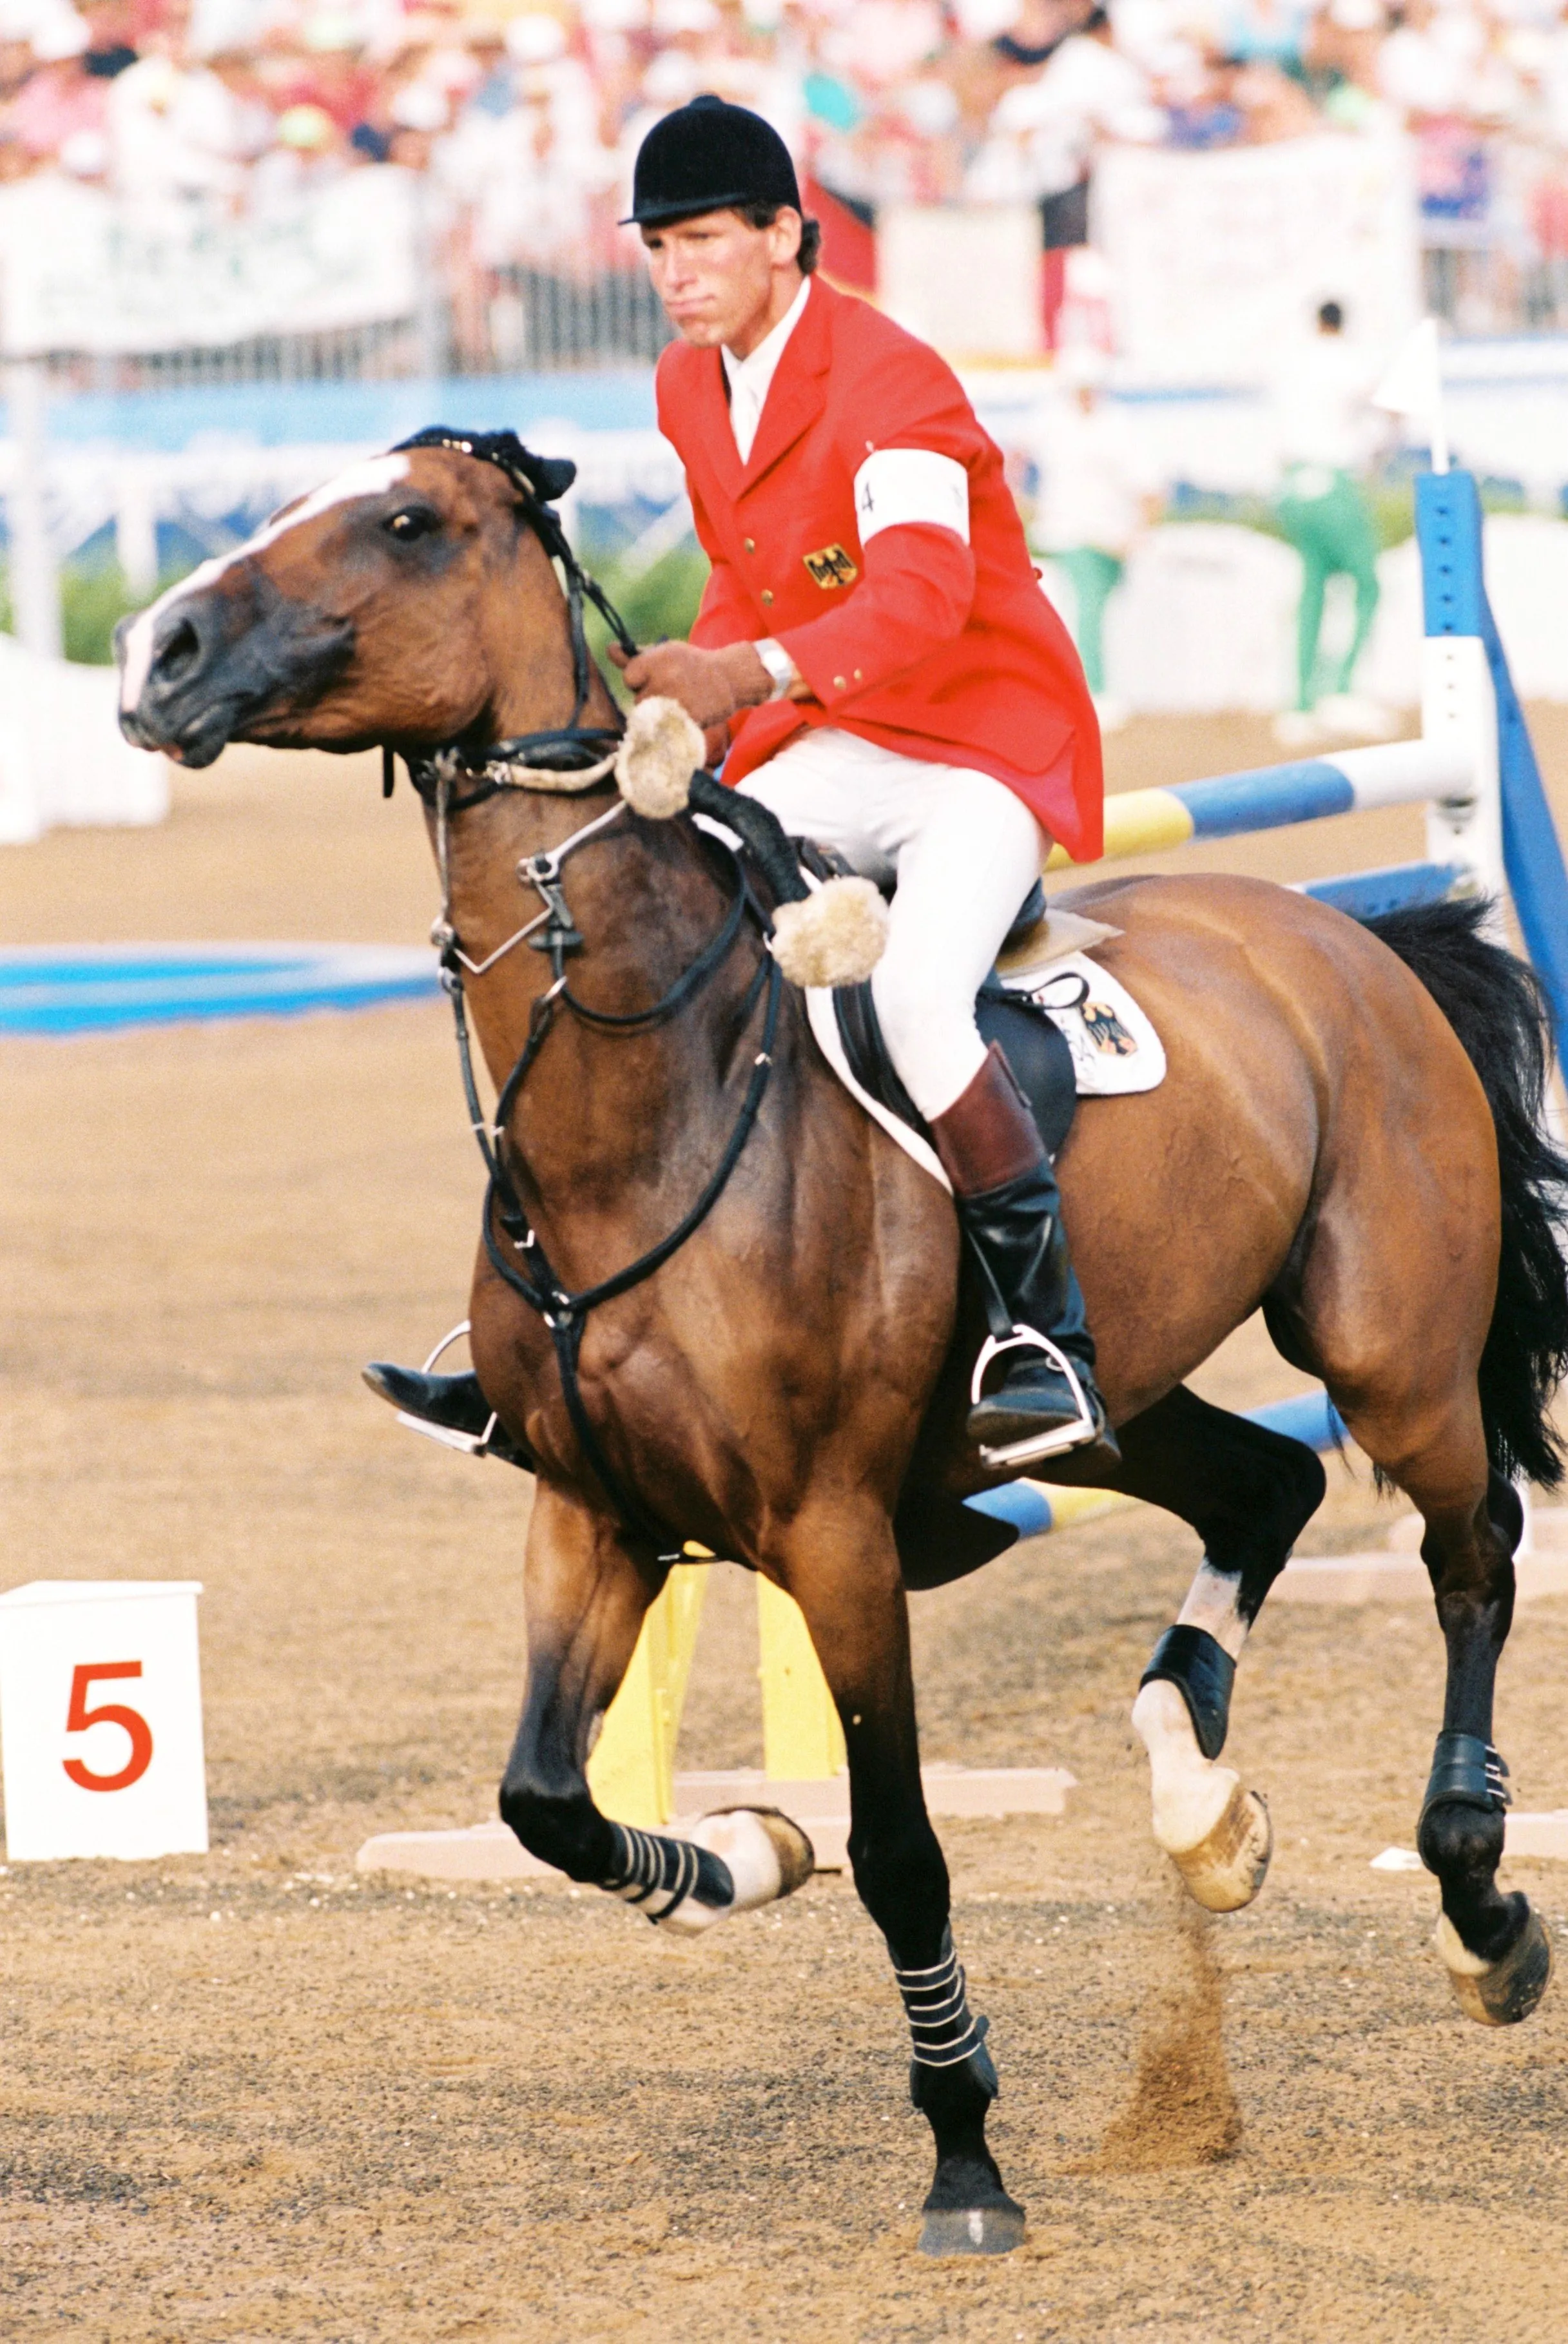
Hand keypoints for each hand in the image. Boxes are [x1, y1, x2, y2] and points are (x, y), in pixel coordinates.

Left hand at [608, 638, 772, 729]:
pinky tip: (686, 711)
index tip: (655, 677)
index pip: (629, 678)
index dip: (639, 680)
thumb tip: (609, 649)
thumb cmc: (691, 665)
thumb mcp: (664, 654)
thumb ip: (634, 657)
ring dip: (660, 713)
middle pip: (639, 700)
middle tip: (673, 690)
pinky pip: (665, 728)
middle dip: (651, 697)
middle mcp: (663, 679)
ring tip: (680, 701)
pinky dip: (672, 724)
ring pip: (651, 716)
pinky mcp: (686, 720)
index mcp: (657, 659)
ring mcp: (675, 701)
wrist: (729, 679)